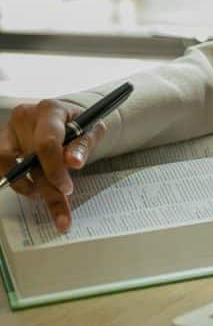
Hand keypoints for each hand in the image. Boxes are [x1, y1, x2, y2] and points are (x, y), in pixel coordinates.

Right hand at [0, 99, 106, 231]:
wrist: (66, 117)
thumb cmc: (80, 124)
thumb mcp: (91, 130)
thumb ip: (84, 145)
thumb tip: (74, 162)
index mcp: (50, 110)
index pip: (47, 143)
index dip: (55, 170)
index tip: (66, 189)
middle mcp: (25, 116)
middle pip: (30, 158)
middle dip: (47, 189)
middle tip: (61, 215)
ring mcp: (9, 129)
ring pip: (7, 163)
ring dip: (24, 186)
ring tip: (40, 196)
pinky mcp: (2, 142)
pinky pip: (1, 165)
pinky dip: (15, 180)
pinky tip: (30, 189)